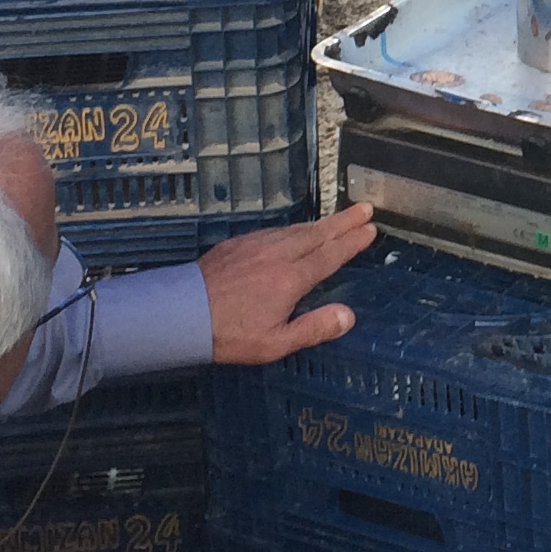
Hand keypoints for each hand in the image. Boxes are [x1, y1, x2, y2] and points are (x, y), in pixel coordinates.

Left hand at [196, 199, 376, 364]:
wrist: (180, 313)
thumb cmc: (230, 334)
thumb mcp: (275, 343)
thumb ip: (314, 329)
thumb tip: (348, 315)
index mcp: (291, 278)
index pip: (330, 255)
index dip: (351, 242)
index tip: (370, 229)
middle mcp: (277, 254)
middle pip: (317, 233)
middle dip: (344, 221)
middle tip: (365, 208)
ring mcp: (256, 244)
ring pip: (296, 229)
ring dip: (320, 223)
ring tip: (338, 219)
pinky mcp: (238, 243)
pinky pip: (275, 230)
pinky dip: (294, 228)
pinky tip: (295, 232)